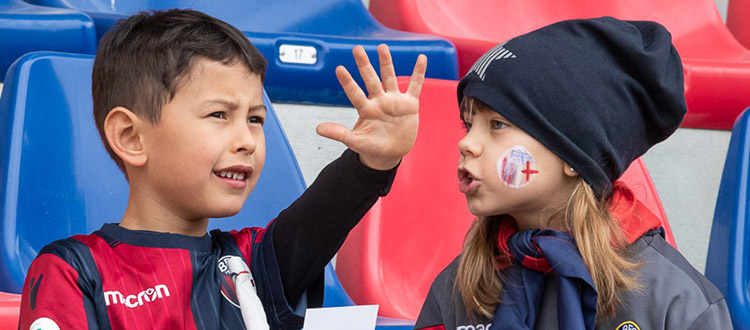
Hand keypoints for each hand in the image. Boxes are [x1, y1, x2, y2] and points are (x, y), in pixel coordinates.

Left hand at [317, 44, 426, 169]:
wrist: (391, 153)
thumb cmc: (371, 147)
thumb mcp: (355, 141)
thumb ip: (339, 133)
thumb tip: (317, 128)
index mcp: (366, 110)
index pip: (354, 93)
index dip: (348, 82)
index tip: (339, 69)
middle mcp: (379, 101)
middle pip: (371, 80)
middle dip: (364, 65)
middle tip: (357, 49)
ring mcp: (394, 101)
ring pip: (390, 78)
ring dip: (386, 63)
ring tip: (382, 47)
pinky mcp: (410, 104)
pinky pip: (415, 85)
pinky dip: (419, 72)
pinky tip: (421, 58)